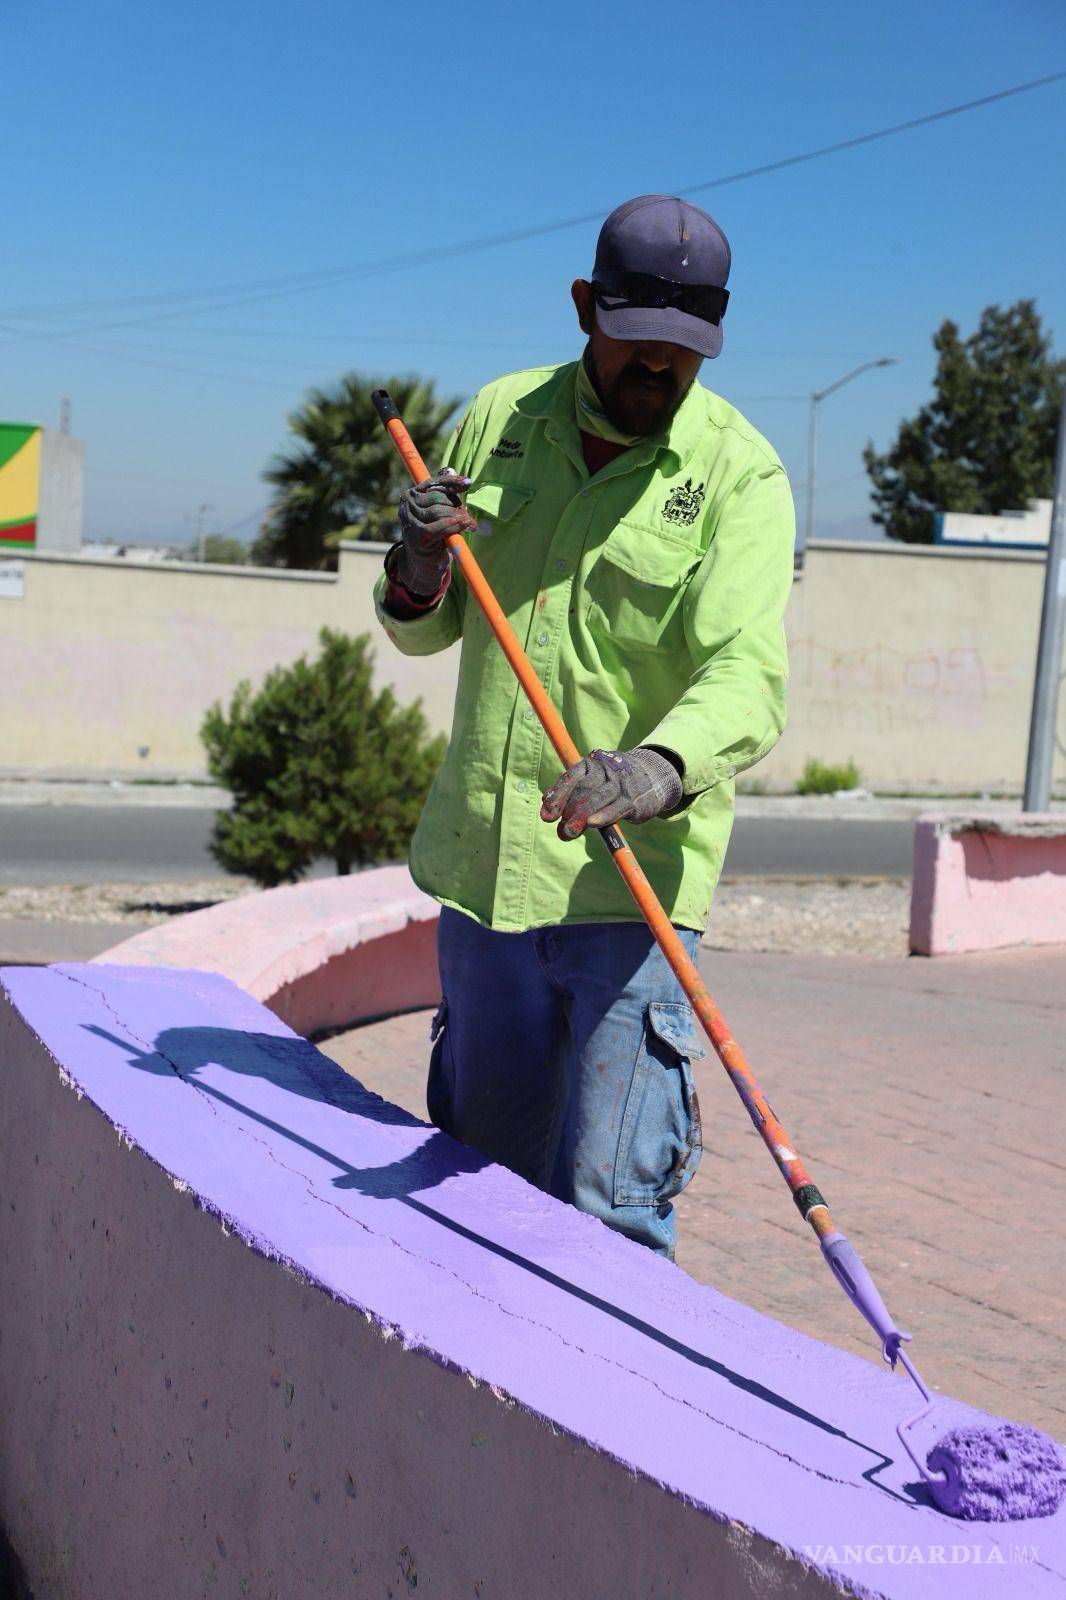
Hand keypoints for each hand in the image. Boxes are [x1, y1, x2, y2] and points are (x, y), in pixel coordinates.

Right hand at [396, 468, 474, 594]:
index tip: (467, 482)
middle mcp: (407, 506)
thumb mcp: (436, 512)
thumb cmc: (432, 534)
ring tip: (469, 523)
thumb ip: (443, 493)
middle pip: (439, 497)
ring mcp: (410, 521)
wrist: (422, 564)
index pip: (433, 483)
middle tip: (467, 515)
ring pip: (441, 511)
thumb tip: (456, 472)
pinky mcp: (418, 536)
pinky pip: (442, 526)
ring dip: (460, 516)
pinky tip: (466, 526)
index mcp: (410, 495)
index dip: (451, 482)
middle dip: (457, 505)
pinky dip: (456, 525)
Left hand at [540, 747, 682, 840]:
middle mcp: (606, 769)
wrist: (653, 775)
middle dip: (569, 810)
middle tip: (561, 831)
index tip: (546, 817)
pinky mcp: (634, 798)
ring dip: (582, 816)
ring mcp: (621, 782)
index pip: (571, 778)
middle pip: (584, 789)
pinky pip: (618, 807)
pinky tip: (592, 824)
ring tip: (569, 833)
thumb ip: (571, 788)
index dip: (557, 797)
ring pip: (599, 798)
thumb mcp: (593, 779)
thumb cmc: (614, 781)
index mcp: (591, 763)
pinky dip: (604, 815)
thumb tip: (546, 799)